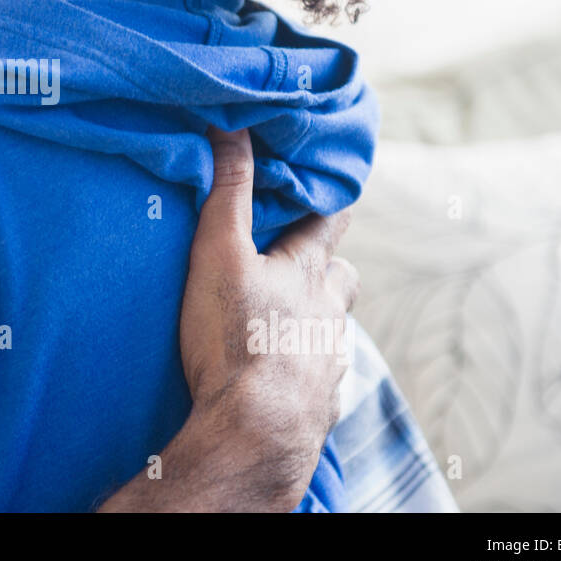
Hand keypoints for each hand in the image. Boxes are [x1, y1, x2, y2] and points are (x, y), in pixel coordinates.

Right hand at [100, 127, 358, 511]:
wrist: (255, 435)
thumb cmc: (235, 341)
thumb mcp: (219, 254)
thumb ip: (227, 190)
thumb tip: (233, 125)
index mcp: (310, 272)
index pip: (330, 220)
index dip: (323, 199)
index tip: (311, 185)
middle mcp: (330, 313)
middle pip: (341, 276)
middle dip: (321, 264)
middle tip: (288, 260)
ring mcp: (329, 360)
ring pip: (330, 326)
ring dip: (310, 318)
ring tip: (276, 320)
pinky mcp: (320, 402)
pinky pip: (318, 375)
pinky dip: (301, 368)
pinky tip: (276, 375)